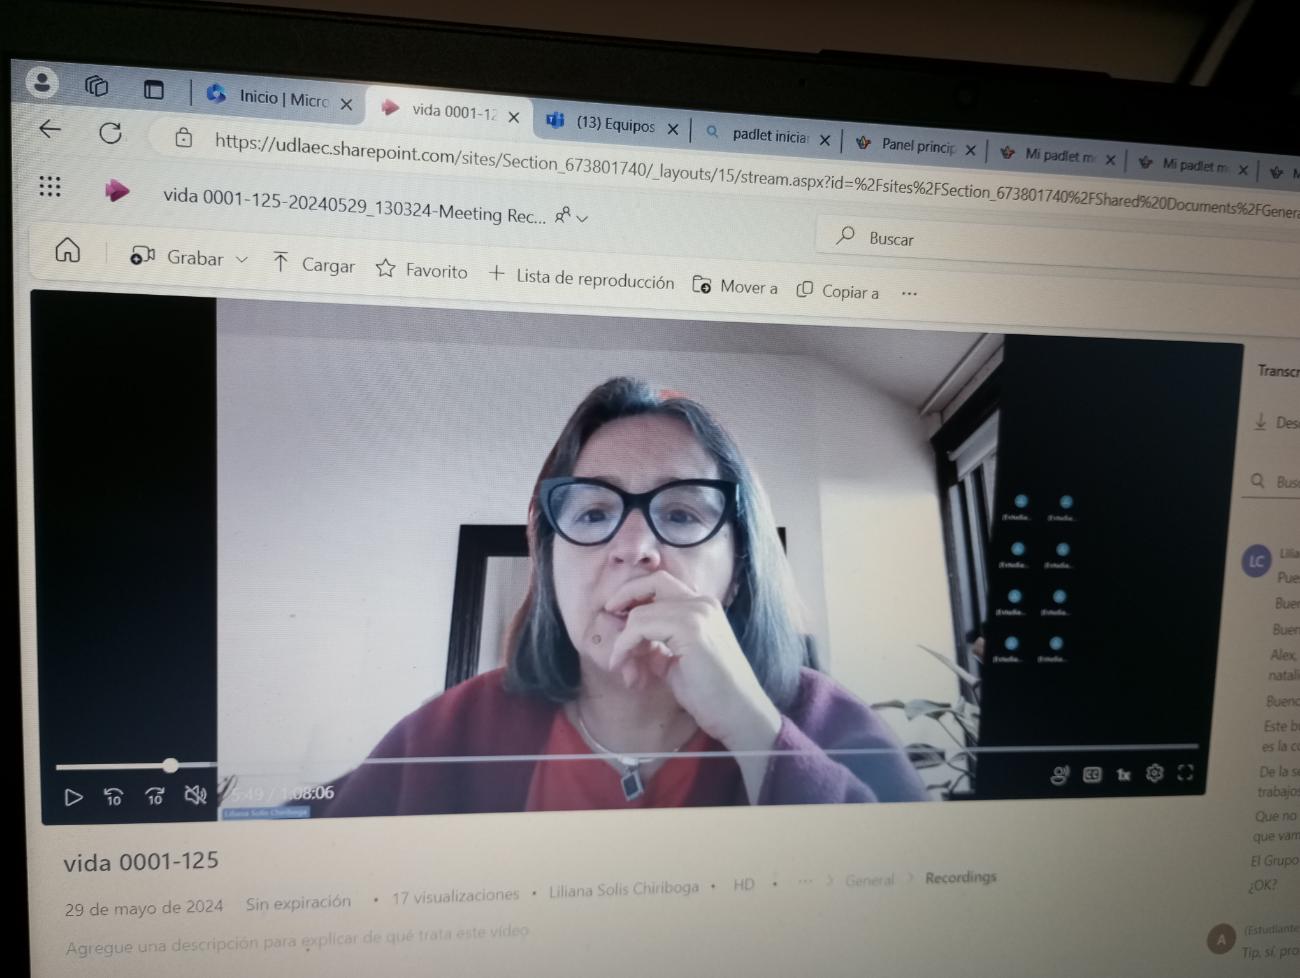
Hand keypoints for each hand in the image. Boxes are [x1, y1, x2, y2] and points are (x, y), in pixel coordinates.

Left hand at [603, 571, 780, 753]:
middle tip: (608, 614)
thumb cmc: (711, 693)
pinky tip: (623, 667)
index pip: (662, 585)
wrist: (738, 713)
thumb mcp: (676, 661)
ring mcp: (698, 613)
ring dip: (623, 639)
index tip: (617, 614)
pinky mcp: (690, 628)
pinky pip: (640, 627)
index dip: (636, 594)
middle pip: (653, 581)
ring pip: (640, 611)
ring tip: (623, 666)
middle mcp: (702, 603)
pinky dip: (625, 646)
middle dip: (624, 595)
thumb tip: (627, 638)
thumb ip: (655, 645)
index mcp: (703, 607)